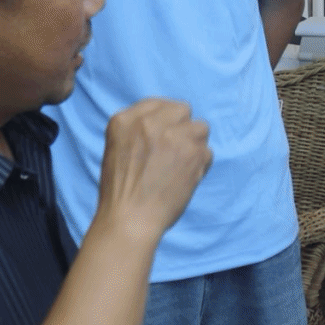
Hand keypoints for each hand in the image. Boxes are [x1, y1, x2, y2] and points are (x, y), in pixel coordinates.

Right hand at [96, 98, 210, 240]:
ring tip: (179, 167)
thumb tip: (168, 123)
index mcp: (124, 120)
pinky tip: (184, 180)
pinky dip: (200, 166)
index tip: (166, 134)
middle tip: (175, 151)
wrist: (129, 219)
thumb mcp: (117, 150)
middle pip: (182, 110)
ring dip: (194, 146)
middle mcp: (149, 122)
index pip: (157, 104)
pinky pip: (207, 151)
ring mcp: (173, 134)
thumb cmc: (121, 192)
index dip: (165, 120)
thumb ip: (139, 132)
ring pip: (200, 128)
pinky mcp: (193, 151)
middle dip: (182, 128)